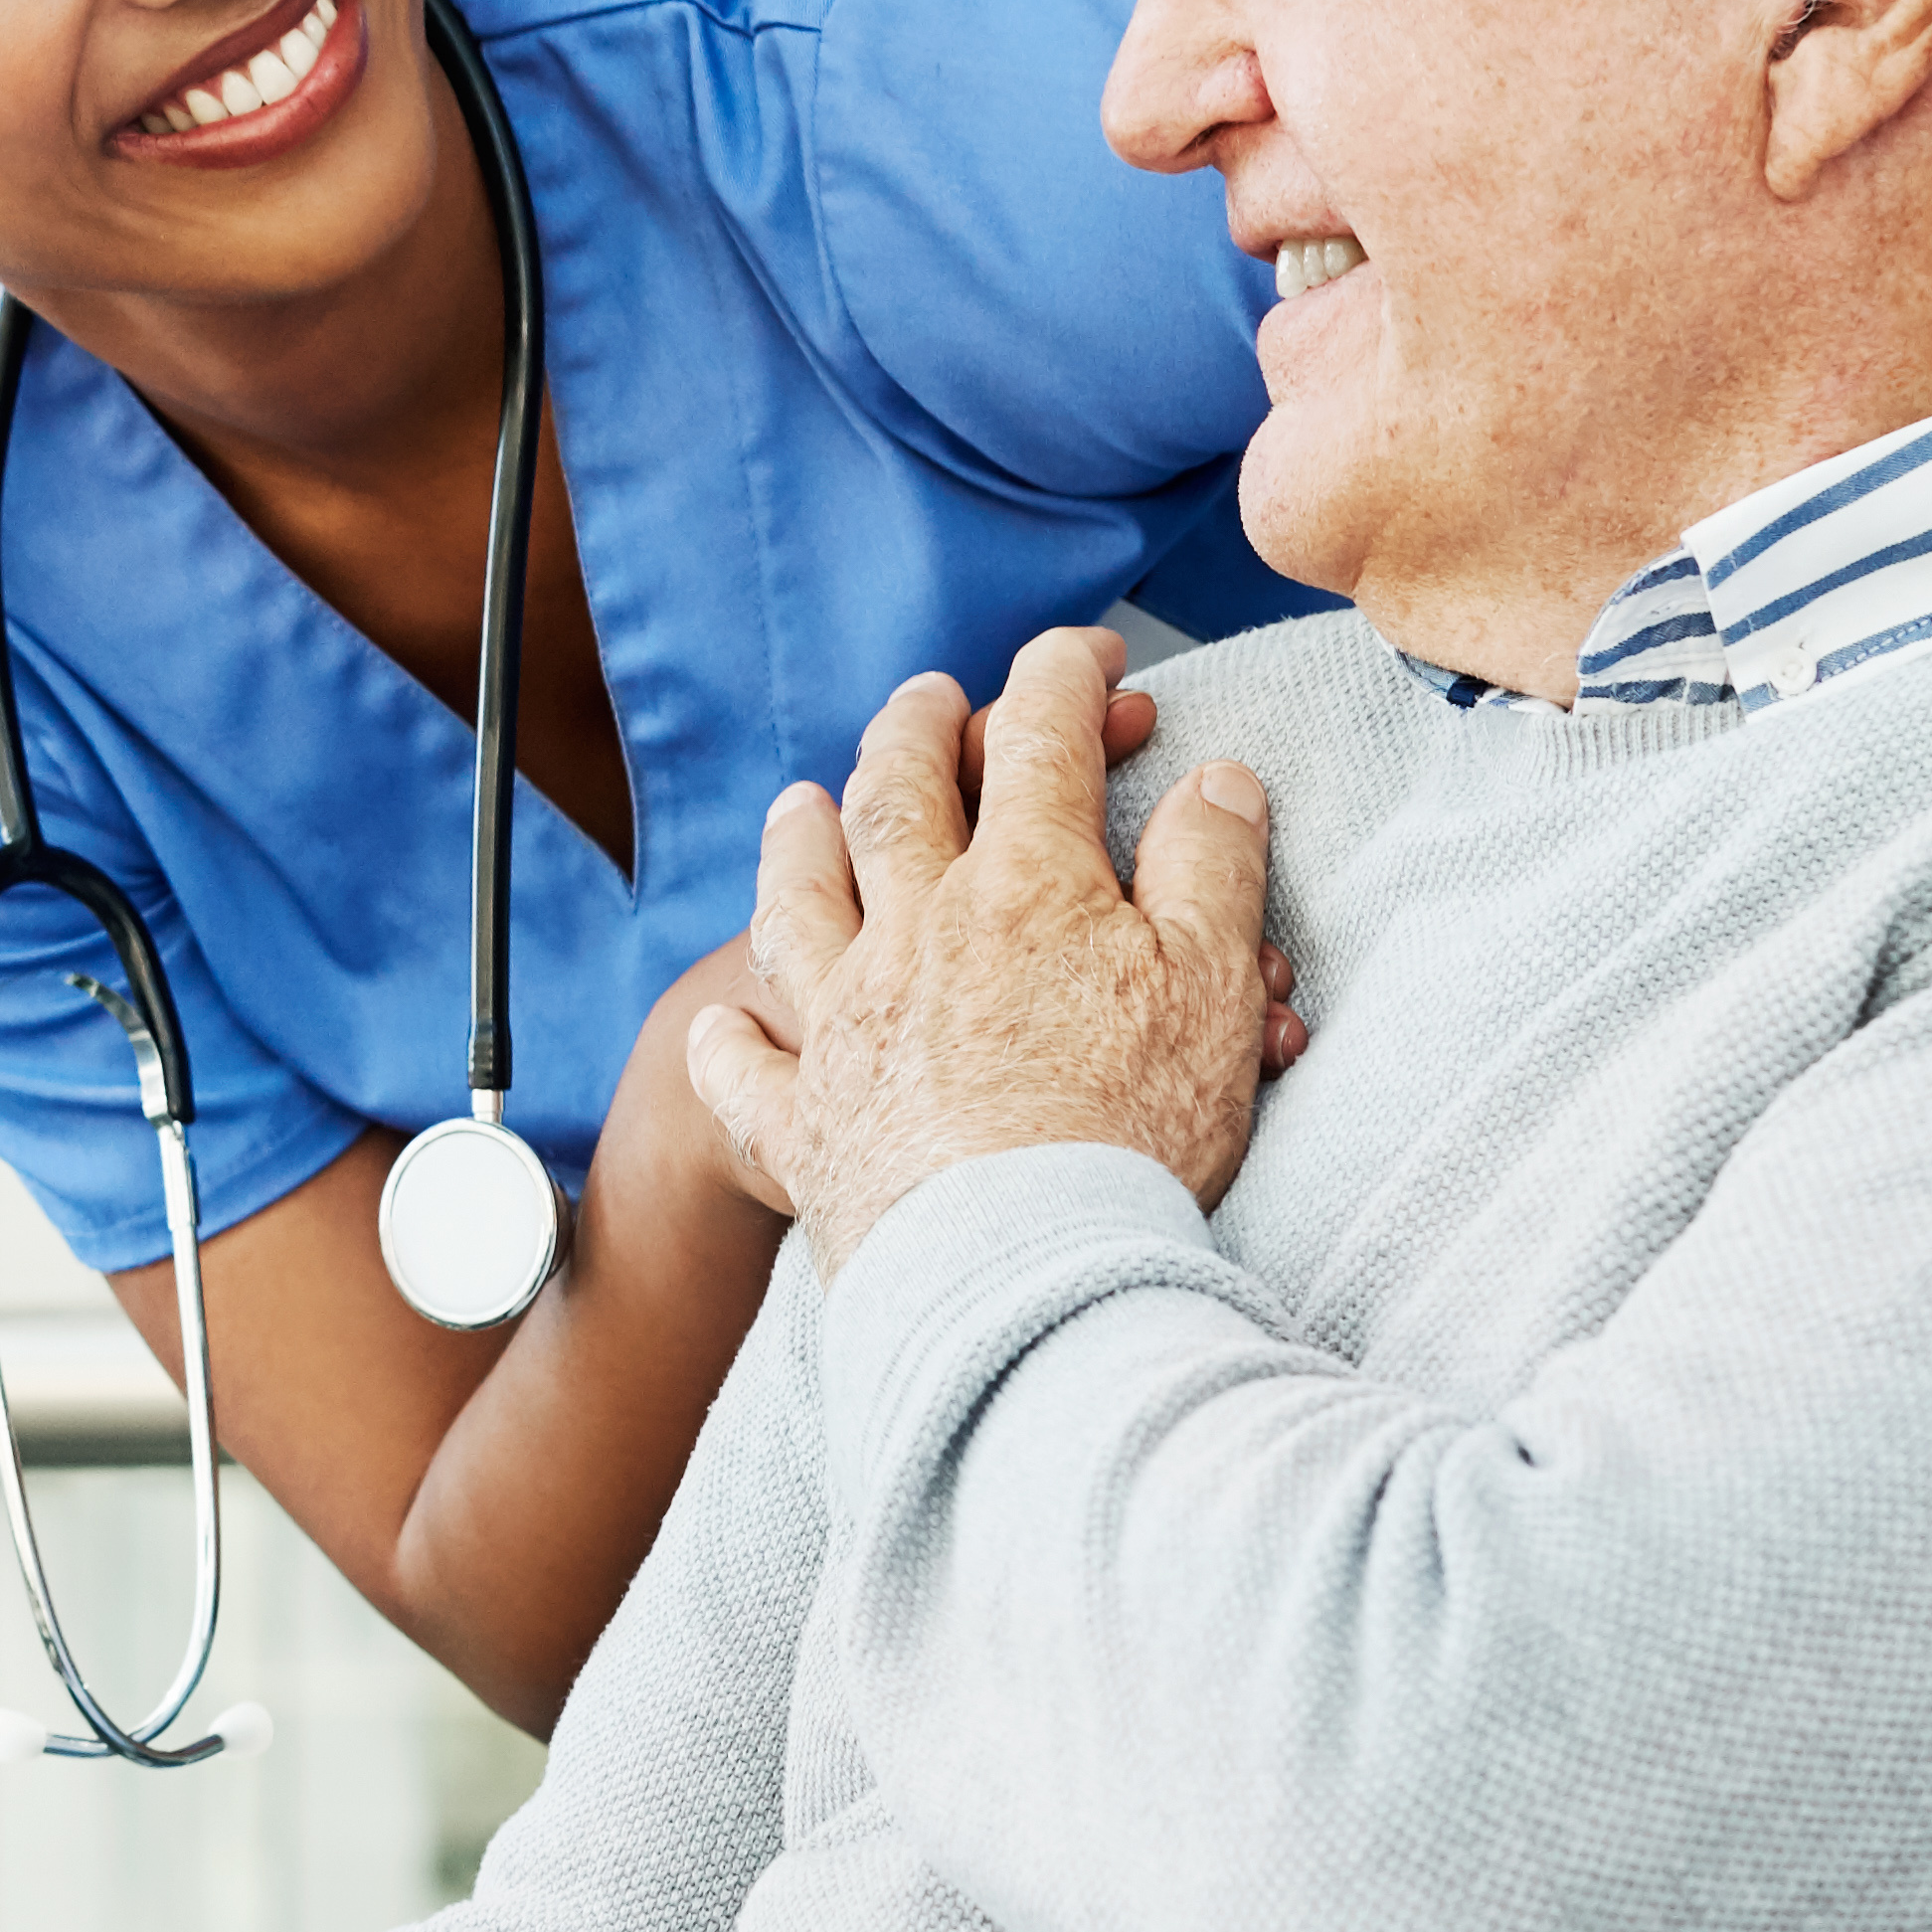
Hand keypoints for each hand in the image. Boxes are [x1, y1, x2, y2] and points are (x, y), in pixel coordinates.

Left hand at [687, 632, 1280, 1246]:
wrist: (1031, 1278)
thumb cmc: (1135, 1136)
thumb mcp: (1214, 984)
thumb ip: (1212, 869)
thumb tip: (1214, 780)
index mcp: (1024, 888)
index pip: (1040, 743)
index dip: (1066, 680)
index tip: (1090, 654)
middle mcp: (915, 934)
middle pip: (899, 797)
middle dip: (917, 730)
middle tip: (930, 698)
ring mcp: (846, 1026)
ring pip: (798, 903)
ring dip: (796, 843)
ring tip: (798, 802)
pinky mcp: (807, 1129)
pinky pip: (744, 1072)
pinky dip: (728, 1044)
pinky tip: (717, 1029)